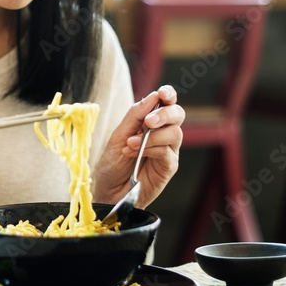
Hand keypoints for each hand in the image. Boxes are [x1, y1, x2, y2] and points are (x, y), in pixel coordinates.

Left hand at [93, 85, 183, 207]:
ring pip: (175, 133)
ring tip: (131, 143)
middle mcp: (163, 134)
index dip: (168, 95)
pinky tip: (135, 153)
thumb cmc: (112, 164)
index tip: (163, 94)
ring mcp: (168, 151)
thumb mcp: (118, 135)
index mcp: (151, 122)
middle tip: (149, 121)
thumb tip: (153, 96)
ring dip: (153, 136)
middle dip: (165, 114)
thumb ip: (135, 116)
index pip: (166, 103)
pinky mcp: (168, 167)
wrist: (107, 191)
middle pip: (177, 115)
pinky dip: (151, 149)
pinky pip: (167, 153)